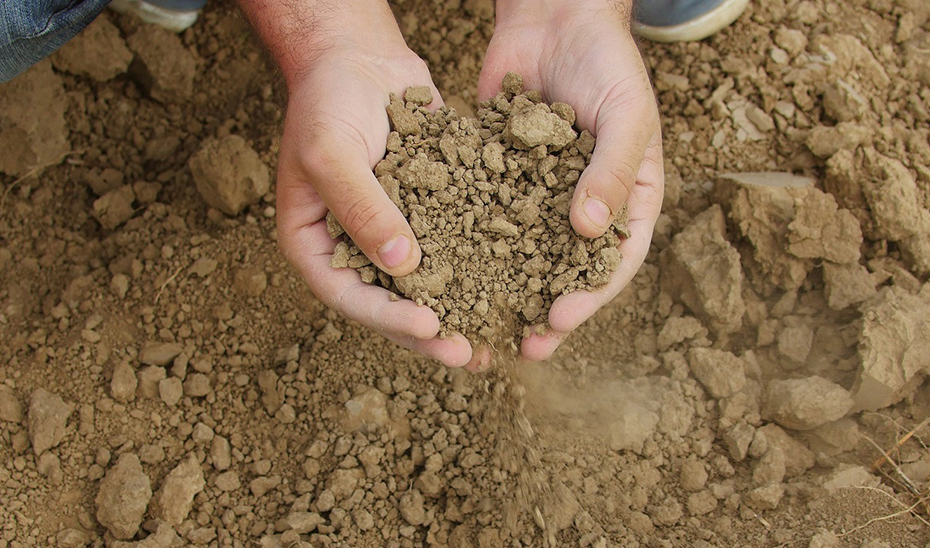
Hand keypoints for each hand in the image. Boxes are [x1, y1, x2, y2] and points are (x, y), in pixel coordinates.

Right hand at [242, 1, 481, 368]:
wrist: (358, 59)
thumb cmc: (329, 100)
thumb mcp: (332, 151)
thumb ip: (363, 208)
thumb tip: (404, 266)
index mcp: (313, 244)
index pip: (348, 295)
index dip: (388, 317)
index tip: (431, 327)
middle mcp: (351, 248)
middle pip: (388, 304)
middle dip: (429, 332)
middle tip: (468, 355)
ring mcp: (388, 234)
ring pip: (421, 287)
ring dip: (455, 312)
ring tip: (491, 342)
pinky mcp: (423, 217)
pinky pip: (447, 250)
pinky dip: (472, 271)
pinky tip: (507, 287)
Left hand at [479, 0, 664, 359]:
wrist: (555, 18)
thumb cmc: (606, 62)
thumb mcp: (625, 113)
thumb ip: (612, 169)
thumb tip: (588, 230)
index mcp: (629, 199)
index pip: (616, 261)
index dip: (591, 294)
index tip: (561, 318)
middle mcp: (586, 206)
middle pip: (571, 272)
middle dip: (550, 310)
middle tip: (527, 346)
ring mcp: (543, 197)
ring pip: (528, 255)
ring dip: (511, 291)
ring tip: (488, 324)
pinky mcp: (503, 181)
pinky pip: (492, 219)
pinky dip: (478, 246)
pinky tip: (454, 272)